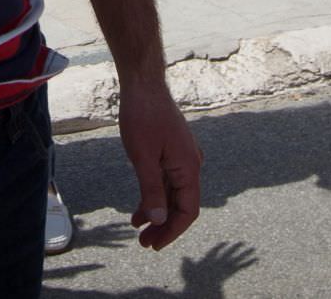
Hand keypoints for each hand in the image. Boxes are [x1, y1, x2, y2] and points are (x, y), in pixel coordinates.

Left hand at [120, 79, 202, 249]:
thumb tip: (159, 220)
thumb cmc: (142, 116)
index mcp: (189, 167)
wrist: (143, 84)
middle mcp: (191, 165)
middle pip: (181, 205)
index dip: (172, 231)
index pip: (187, 211)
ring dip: (158, 214)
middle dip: (164, 226)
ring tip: (139, 231)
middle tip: (144, 244)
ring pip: (173, 195)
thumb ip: (152, 190)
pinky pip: (166, 182)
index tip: (155, 245)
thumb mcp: (143, 157)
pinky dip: (154, 196)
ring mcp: (182, 158)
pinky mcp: (171, 152)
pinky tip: (139, 210)